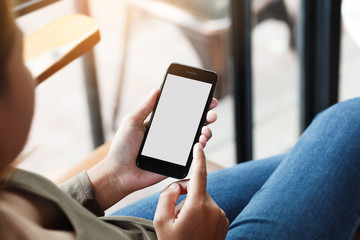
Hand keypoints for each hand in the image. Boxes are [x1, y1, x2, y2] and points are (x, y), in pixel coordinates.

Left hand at [87, 89, 217, 209]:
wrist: (120, 173)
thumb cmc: (122, 147)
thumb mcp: (132, 122)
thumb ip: (145, 107)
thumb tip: (157, 88)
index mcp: (160, 123)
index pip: (181, 111)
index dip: (195, 104)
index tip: (207, 97)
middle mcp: (170, 134)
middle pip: (192, 123)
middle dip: (206, 116)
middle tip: (212, 112)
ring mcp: (175, 148)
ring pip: (196, 137)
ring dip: (206, 130)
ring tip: (206, 128)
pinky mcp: (176, 161)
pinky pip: (192, 153)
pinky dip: (201, 145)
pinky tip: (202, 139)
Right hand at [154, 143, 228, 239]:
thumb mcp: (161, 221)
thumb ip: (166, 196)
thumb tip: (177, 186)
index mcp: (198, 205)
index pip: (199, 174)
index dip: (198, 158)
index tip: (199, 145)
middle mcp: (214, 208)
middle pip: (197, 188)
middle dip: (184, 194)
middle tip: (173, 213)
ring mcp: (221, 215)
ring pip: (202, 199)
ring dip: (191, 205)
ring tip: (183, 225)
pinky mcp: (224, 221)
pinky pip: (209, 209)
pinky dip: (200, 212)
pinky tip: (193, 228)